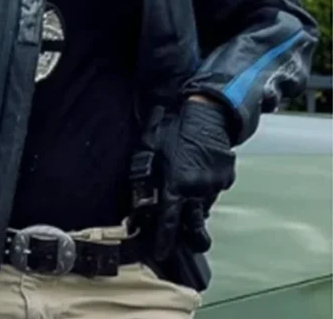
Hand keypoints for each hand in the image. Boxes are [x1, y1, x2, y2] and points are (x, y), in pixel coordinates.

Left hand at [153, 100, 234, 260]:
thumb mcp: (151, 146)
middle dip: (191, 237)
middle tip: (184, 239)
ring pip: (205, 208)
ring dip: (196, 208)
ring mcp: (216, 184)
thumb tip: (138, 191)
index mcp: (177, 184)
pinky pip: (214, 191)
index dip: (165, 240)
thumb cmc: (174, 125)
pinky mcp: (227, 176)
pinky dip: (206, 191)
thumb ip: (145, 171)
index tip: (161, 252)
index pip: (170, 222)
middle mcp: (198, 190)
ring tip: (187, 198)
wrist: (207, 111)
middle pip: (195, 227)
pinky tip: (198, 176)